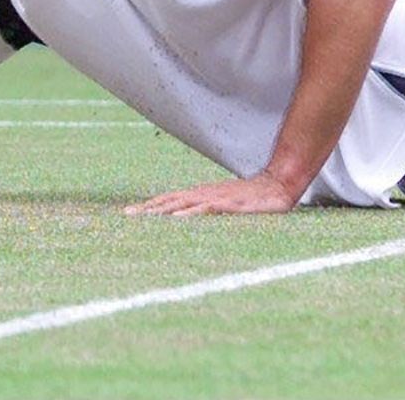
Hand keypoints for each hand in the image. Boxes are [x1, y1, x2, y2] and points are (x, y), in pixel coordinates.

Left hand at [125, 172, 300, 214]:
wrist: (278, 184)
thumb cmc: (251, 198)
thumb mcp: (226, 206)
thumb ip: (208, 210)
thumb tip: (188, 219)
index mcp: (201, 195)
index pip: (169, 199)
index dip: (149, 206)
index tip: (127, 213)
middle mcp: (205, 194)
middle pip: (171, 200)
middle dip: (148, 208)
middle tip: (126, 215)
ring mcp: (217, 198)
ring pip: (184, 203)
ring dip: (164, 210)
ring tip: (145, 216)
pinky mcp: (231, 205)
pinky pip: (207, 208)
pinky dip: (191, 213)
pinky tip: (179, 218)